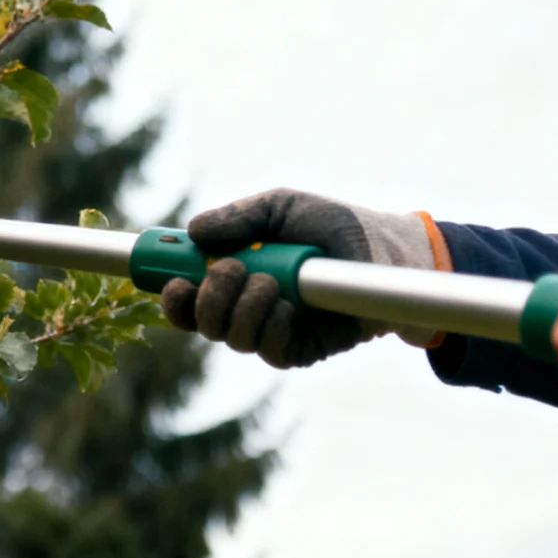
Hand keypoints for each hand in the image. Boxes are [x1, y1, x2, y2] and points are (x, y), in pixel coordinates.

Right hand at [160, 189, 446, 367]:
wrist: (385, 248)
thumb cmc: (333, 225)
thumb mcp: (281, 207)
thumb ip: (238, 218)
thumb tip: (194, 232)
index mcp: (235, 276)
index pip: (188, 297)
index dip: (172, 296)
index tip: (173, 280)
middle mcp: (248, 308)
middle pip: (202, 323)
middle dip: (207, 298)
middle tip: (230, 270)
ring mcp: (274, 331)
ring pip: (233, 338)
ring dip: (243, 308)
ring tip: (269, 281)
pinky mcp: (302, 349)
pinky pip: (270, 351)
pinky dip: (270, 327)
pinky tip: (286, 305)